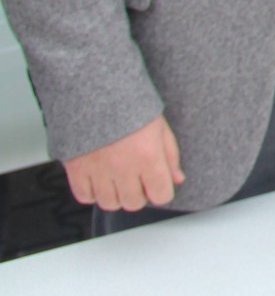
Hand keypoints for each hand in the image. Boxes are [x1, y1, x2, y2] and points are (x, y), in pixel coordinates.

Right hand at [62, 114, 182, 211]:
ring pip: (109, 203)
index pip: (161, 195)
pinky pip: (84, 196)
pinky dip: (92, 193)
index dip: (162, 191)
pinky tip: (100, 179)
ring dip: (116, 195)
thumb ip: (170, 156)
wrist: (95, 91)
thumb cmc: (130, 106)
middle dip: (140, 194)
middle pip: (134, 203)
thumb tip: (177, 179)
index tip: (158, 184)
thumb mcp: (160, 127)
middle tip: (138, 179)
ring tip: (119, 178)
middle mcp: (123, 167)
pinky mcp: (76, 169)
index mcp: (148, 156)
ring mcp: (98, 170)